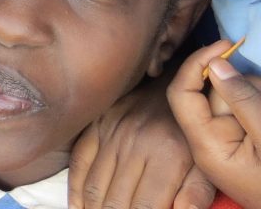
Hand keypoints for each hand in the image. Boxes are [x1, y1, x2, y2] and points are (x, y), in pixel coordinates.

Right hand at [69, 77, 214, 208]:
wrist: (175, 85)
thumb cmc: (191, 133)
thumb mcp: (205, 162)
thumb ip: (195, 193)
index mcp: (166, 156)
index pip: (145, 207)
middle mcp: (135, 144)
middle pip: (115, 200)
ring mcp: (113, 132)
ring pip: (95, 184)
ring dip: (92, 208)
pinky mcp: (98, 123)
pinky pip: (80, 159)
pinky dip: (76, 187)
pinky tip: (77, 206)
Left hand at [168, 41, 260, 208]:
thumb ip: (242, 100)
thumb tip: (214, 63)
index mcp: (206, 146)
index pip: (181, 94)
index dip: (196, 63)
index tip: (225, 45)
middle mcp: (208, 142)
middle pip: (212, 92)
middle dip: (244, 86)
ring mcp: (226, 141)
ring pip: (233, 97)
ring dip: (255, 93)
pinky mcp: (241, 140)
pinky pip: (245, 108)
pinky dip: (257, 102)